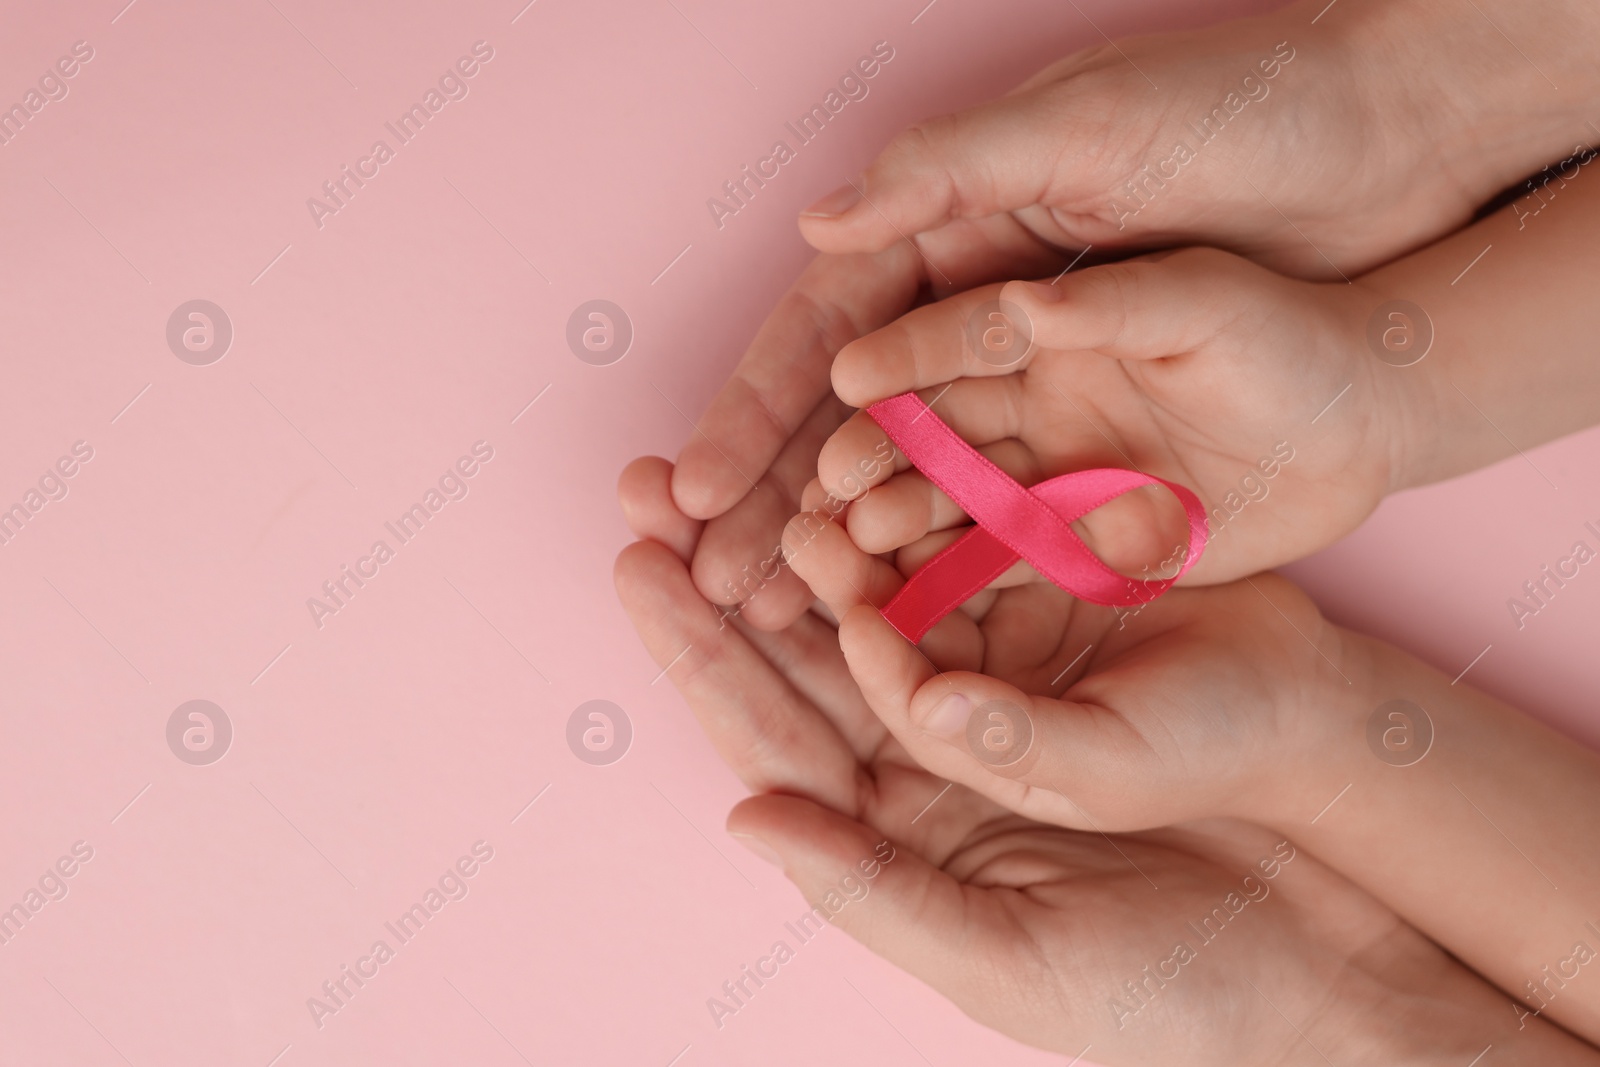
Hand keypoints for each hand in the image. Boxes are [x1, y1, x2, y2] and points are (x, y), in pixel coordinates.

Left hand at [615, 458, 1596, 1063]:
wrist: (1334, 947)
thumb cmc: (1171, 992)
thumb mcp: (1010, 958)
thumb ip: (872, 888)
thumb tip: (745, 818)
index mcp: (895, 833)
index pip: (769, 733)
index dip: (698, 650)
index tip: (636, 562)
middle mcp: (930, 750)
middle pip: (803, 643)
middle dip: (731, 562)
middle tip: (653, 480)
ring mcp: (1000, 681)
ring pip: (889, 581)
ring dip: (828, 514)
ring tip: (763, 446)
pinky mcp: (1072, 633)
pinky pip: (986, 554)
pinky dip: (938, 499)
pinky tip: (889, 442)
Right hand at [671, 0, 1599, 636]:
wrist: (1386, 180)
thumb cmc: (1229, 121)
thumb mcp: (1086, 129)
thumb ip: (949, 175)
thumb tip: (818, 223)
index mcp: (953, 241)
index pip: (825, 337)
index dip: (754, 414)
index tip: (692, 491)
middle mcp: (978, 327)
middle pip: (850, 429)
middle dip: (775, 504)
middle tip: (713, 579)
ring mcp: (1036, 399)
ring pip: (915, 488)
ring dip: (844, 552)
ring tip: (779, 615)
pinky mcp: (1102, 452)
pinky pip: (1006, 522)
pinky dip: (945, 571)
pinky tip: (892, 619)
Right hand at [814, 248, 1396, 594]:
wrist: (1365, 422)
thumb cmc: (1290, 335)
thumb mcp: (1208, 298)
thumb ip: (1113, 302)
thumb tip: (1016, 306)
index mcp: (1046, 320)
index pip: (946, 335)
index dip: (893, 355)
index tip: (846, 381)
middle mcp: (1030, 393)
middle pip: (925, 423)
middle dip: (866, 455)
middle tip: (820, 489)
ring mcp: (1050, 467)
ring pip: (950, 495)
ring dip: (895, 519)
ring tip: (846, 546)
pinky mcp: (1079, 534)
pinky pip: (1003, 556)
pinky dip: (954, 574)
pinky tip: (906, 596)